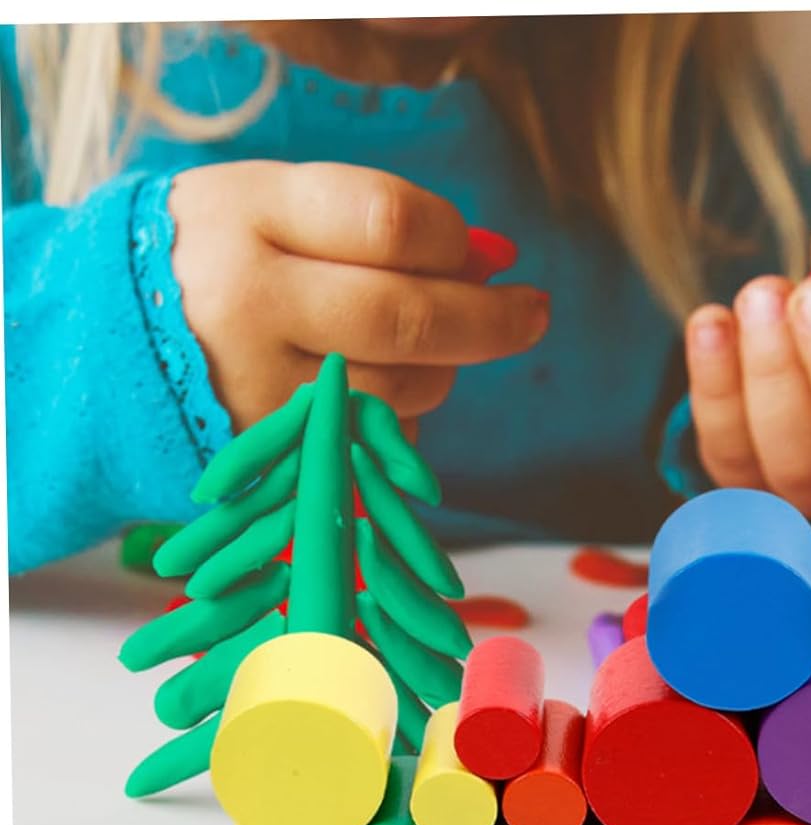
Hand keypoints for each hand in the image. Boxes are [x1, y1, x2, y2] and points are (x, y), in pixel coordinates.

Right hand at [170, 161, 548, 430]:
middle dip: (490, 320)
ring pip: (403, 390)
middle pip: (409, 316)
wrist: (107, 350)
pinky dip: (398, 422)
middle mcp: (247, 300)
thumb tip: (494, 260)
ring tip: (420, 351)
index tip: (486, 255)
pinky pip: (374, 443)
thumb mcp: (275, 211)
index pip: (390, 223)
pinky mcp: (267, 456)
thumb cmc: (221, 264)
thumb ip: (376, 226)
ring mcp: (254, 386)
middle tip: (532, 313)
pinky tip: (370, 395)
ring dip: (440, 372)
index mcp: (249, 213)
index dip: (456, 243)